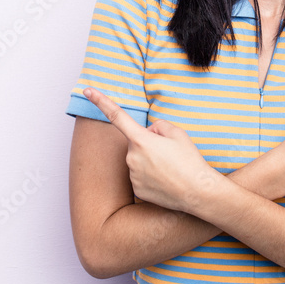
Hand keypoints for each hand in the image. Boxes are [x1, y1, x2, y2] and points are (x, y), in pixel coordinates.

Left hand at [81, 87, 219, 213]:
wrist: (198, 193)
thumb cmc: (189, 161)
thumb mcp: (178, 134)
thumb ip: (159, 126)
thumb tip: (149, 132)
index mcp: (141, 139)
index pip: (117, 116)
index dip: (101, 101)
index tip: (86, 91)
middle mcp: (132, 157)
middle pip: (136, 142)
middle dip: (149, 144)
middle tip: (170, 154)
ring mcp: (133, 175)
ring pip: (138, 160)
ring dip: (150, 161)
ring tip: (171, 169)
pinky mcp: (137, 190)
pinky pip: (140, 176)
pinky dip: (151, 177)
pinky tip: (166, 181)